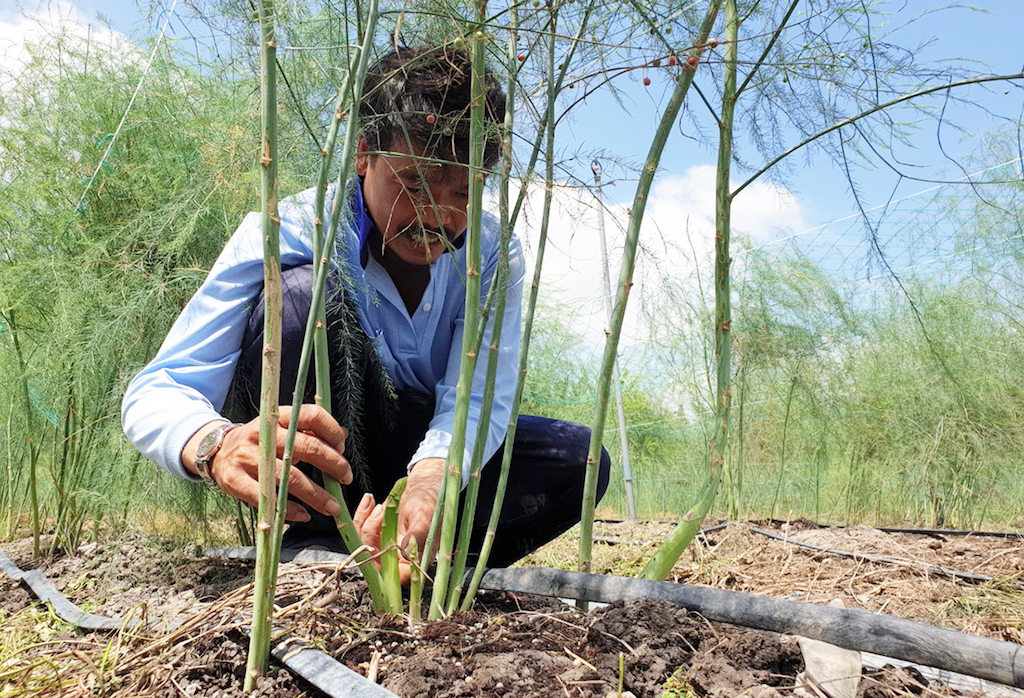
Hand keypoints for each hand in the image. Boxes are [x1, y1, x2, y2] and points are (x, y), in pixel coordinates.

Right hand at [183, 405, 350, 521]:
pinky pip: (268, 498)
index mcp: (277, 417)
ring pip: (291, 477)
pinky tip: (304, 515)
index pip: (311, 415)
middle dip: (333, 464)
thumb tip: (343, 436)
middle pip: (307, 447)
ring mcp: (248, 458)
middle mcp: (263, 434)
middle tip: (346, 478)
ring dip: (316, 494)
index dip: (331, 431)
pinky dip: (289, 509)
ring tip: (333, 507)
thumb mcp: (280, 428)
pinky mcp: (236, 481)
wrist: (216, 452)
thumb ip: (309, 431)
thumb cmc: (258, 442)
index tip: (341, 448)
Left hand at [351, 457, 445, 585]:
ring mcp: (387, 544)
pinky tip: (368, 501)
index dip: (380, 571)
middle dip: (369, 536)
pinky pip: (361, 529)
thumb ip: (416, 536)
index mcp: (415, 560)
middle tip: (379, 513)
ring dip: (365, 522)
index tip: (371, 552)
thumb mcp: (425, 517)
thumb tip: (406, 552)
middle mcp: (399, 556)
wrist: (425, 482)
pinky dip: (361, 515)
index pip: (394, 577)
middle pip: (373, 560)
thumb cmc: (431, 500)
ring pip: (363, 543)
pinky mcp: (378, 531)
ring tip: (378, 505)